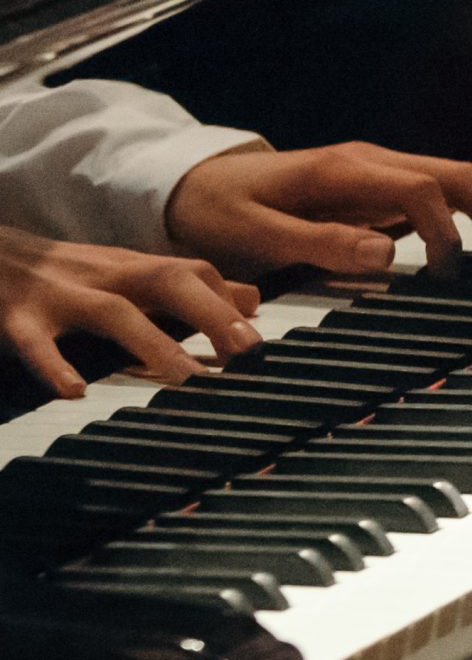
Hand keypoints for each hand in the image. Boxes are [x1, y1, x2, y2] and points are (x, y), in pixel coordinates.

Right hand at [0, 226, 261, 397]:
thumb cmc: (63, 273)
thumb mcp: (127, 274)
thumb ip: (187, 289)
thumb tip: (252, 300)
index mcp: (132, 267)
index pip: (193, 271)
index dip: (229, 301)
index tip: (259, 341)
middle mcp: (104, 275)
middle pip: (167, 281)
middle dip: (211, 312)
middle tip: (246, 351)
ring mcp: (60, 294)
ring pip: (112, 312)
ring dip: (152, 342)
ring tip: (185, 377)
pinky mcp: (15, 318)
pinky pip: (35, 342)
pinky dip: (55, 365)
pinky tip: (73, 392)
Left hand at [165, 143, 471, 279]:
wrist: (195, 181)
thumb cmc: (218, 211)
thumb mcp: (253, 233)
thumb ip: (318, 243)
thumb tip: (388, 256)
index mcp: (345, 170)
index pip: (423, 189)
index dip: (445, 231)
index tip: (450, 275)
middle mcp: (375, 161)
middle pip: (463, 177)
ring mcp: (384, 171)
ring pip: (466, 182)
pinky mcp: (386, 187)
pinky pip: (451, 196)